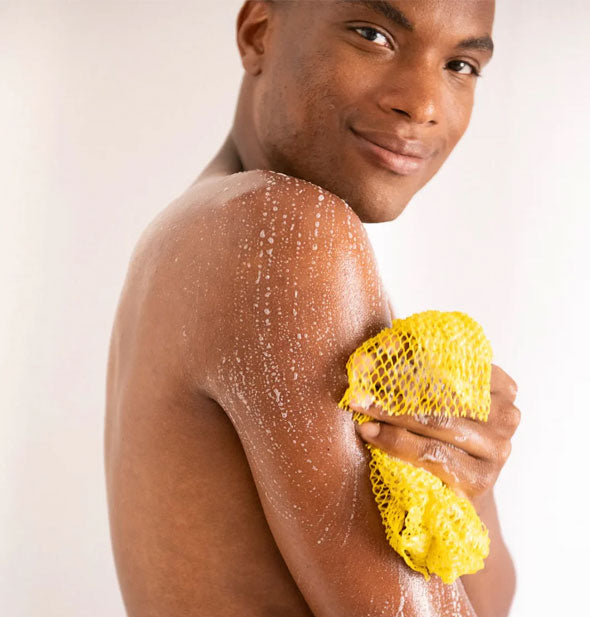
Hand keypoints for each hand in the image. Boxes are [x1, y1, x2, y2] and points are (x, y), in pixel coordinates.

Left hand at [349, 364, 519, 505]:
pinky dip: (394, 441)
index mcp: (500, 385)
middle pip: (445, 390)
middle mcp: (506, 414)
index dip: (414, 351)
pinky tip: (370, 432)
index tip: (379, 349)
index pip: (457, 361)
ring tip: (360, 406)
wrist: (452, 487)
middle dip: (396, 384)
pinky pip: (430, 453)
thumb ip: (410, 365)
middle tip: (360, 381)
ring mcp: (497, 449)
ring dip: (390, 412)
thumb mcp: (429, 393)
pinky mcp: (481, 479)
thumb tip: (383, 345)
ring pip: (436, 421)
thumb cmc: (437, 432)